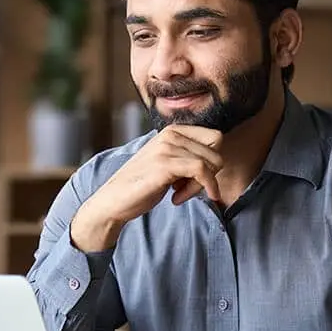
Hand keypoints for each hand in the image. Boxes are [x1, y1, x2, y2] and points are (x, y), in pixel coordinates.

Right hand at [70, 126, 222, 251]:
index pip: (215, 138)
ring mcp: (167, 147)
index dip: (211, 161)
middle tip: (187, 189)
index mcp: (172, 130)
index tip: (195, 178)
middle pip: (216, 150)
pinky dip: (201, 189)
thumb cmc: (142, 185)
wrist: (113, 200)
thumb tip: (218, 161)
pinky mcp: (165, 164)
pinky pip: (202, 172)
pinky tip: (178, 199)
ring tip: (178, 194)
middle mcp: (170, 134)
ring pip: (211, 163)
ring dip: (200, 185)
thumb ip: (188, 156)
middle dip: (209, 174)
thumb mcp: (168, 163)